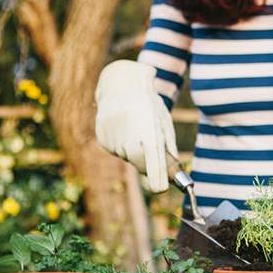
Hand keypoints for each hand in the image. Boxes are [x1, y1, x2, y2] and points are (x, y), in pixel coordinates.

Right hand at [95, 60, 176, 192]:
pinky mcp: (102, 137)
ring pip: (127, 157)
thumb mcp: (164, 123)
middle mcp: (128, 134)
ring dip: (134, 151)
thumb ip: (168, 148)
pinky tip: (123, 129)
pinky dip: (122, 145)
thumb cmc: (149, 105)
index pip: (154, 164)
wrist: (122, 84)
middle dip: (147, 164)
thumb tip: (170, 173)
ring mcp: (113, 136)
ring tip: (135, 129)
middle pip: (140, 164)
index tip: (161, 188)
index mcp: (149, 130)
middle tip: (150, 150)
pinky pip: (115, 151)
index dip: (158, 179)